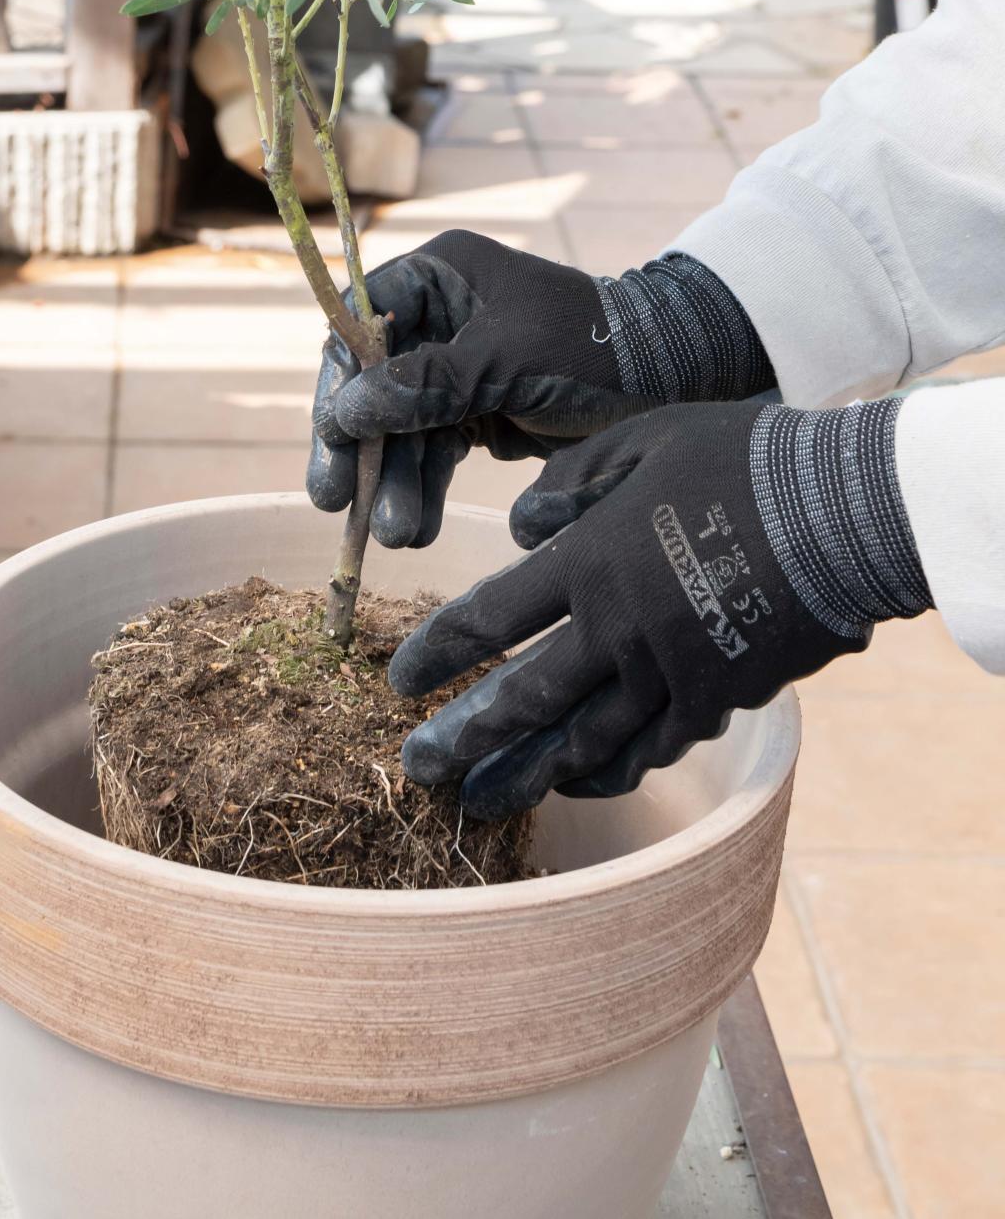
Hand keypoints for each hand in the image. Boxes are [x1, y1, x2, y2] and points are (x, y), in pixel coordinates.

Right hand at [305, 229, 772, 550]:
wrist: (671, 382)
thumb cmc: (591, 350)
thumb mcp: (504, 362)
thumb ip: (425, 386)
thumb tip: (342, 413)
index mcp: (439, 275)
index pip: (357, 324)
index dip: (337, 382)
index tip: (331, 440)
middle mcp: (438, 316)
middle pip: (371, 385)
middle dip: (363, 450)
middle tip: (339, 505)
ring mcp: (455, 366)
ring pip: (402, 428)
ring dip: (396, 482)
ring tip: (399, 536)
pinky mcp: (476, 411)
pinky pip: (434, 452)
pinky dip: (425, 489)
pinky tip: (418, 529)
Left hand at [390, 397, 929, 815]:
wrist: (842, 513)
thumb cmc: (739, 459)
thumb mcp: (640, 439)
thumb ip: (568, 482)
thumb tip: (518, 526)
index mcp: (588, 562)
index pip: (490, 619)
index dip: (440, 654)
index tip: (399, 682)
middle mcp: (617, 631)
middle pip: (525, 699)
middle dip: (464, 738)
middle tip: (417, 769)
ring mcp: (670, 674)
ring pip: (583, 739)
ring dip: (528, 772)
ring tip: (482, 803)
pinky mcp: (719, 698)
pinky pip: (652, 747)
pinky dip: (611, 769)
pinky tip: (581, 784)